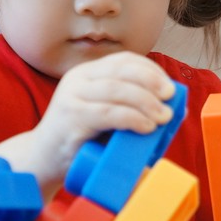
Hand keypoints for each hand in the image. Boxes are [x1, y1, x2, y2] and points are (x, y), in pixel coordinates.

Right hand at [30, 51, 176, 184]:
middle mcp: (77, 79)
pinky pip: (108, 113)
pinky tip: (146, 127)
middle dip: (151, 82)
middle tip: (170, 98)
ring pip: (117, 90)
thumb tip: (177, 108)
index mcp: (87, 73)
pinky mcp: (71, 119)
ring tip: (163, 117)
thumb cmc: (82, 140)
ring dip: (146, 102)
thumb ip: (134, 108)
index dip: (150, 70)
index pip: (124, 60)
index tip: (169, 86)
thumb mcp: (108, 117)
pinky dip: (132, 118)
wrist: (43, 160)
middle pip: (122, 71)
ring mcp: (72, 97)